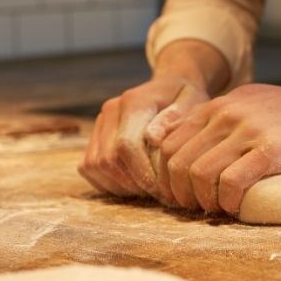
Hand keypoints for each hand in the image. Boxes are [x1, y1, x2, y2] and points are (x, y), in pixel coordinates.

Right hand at [79, 75, 209, 197]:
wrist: (170, 86)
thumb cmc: (185, 99)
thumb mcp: (192, 102)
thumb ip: (175, 118)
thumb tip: (152, 137)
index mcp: (134, 101)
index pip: (126, 145)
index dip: (142, 173)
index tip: (162, 189)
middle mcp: (111, 110)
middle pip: (108, 159)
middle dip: (132, 183)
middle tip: (157, 193)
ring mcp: (100, 123)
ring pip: (95, 166)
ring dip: (119, 185)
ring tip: (146, 189)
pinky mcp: (94, 135)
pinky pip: (88, 167)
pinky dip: (107, 182)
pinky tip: (132, 183)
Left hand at [154, 80, 280, 213]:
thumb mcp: (246, 101)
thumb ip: (218, 117)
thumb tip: (189, 138)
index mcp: (216, 107)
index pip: (168, 142)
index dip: (165, 174)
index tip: (176, 192)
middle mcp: (225, 115)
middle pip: (178, 161)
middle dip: (178, 192)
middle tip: (191, 207)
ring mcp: (247, 132)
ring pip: (199, 173)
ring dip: (201, 200)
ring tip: (214, 210)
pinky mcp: (270, 151)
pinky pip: (232, 182)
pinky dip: (226, 201)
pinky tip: (234, 208)